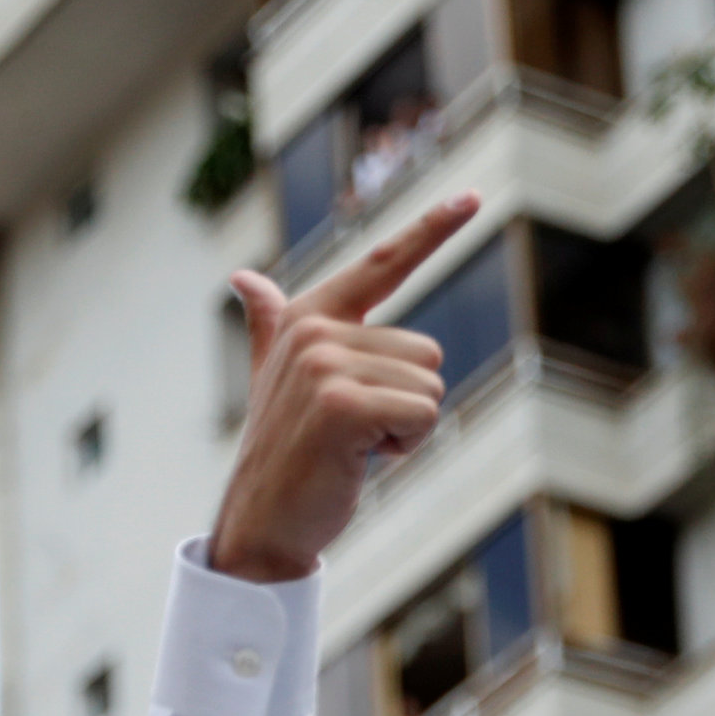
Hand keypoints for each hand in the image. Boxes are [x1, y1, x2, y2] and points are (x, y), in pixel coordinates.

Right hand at [206, 194, 479, 581]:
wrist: (262, 518)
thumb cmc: (286, 451)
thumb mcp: (274, 378)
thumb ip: (269, 324)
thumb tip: (243, 278)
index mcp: (308, 317)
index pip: (382, 264)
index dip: (431, 230)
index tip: (471, 197)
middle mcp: (315, 331)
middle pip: (428, 351)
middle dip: (407, 402)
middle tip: (356, 431)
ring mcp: (325, 364)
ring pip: (430, 386)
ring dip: (406, 429)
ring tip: (354, 446)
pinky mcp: (343, 403)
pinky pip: (425, 414)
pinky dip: (407, 446)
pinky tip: (360, 460)